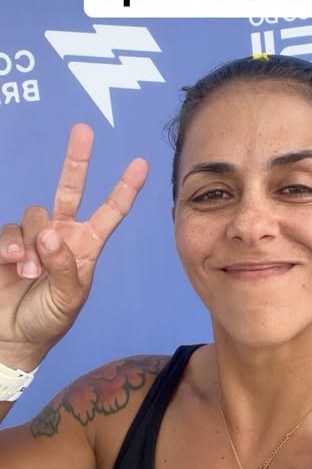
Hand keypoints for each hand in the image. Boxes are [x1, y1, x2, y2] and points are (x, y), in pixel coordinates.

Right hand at [0, 124, 148, 369]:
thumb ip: (65, 267)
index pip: (109, 212)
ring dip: (32, 243)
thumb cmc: (48, 319)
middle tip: (84, 130)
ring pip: (35, 214)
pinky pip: (9, 230)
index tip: (141, 164)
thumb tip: (50, 234)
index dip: (124, 189)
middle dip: (77, 159)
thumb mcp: (69, 299)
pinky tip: (13, 263)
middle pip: (69, 188)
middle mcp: (61, 233)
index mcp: (86, 246)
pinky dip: (11, 245)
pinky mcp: (5, 242)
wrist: (12, 338)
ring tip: (30, 272)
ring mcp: (32, 236)